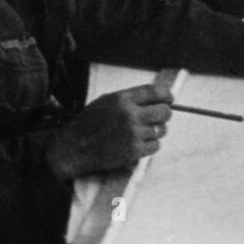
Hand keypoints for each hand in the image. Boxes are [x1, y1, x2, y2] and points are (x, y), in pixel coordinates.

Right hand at [48, 83, 172, 179]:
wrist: (73, 147)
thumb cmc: (89, 123)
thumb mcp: (106, 101)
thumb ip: (129, 98)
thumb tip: (155, 98)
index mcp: (122, 98)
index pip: (156, 92)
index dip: (167, 95)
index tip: (169, 99)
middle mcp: (130, 114)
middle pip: (164, 112)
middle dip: (164, 114)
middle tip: (157, 118)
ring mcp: (133, 134)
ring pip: (161, 130)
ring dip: (156, 131)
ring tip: (143, 132)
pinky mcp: (133, 151)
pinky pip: (155, 146)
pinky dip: (150, 145)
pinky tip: (140, 144)